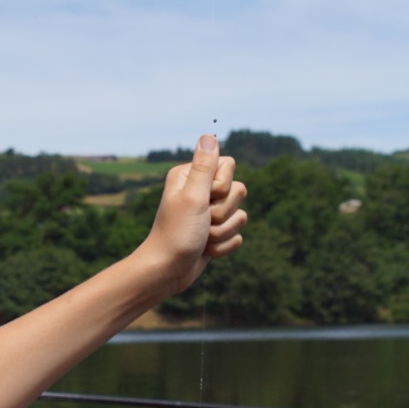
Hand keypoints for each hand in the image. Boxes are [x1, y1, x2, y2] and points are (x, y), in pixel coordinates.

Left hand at [141, 133, 249, 294]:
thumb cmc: (176, 234)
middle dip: (223, 212)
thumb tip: (208, 136)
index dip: (222, 185)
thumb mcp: (192, 197)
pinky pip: (238, 235)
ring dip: (222, 232)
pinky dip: (223, 246)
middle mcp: (200, 191)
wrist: (167, 271)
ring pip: (241, 215)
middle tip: (201, 222)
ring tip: (201, 238)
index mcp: (190, 175)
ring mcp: (209, 213)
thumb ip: (204, 166)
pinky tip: (205, 250)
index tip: (203, 199)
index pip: (229, 164)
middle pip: (239, 190)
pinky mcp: (215, 232)